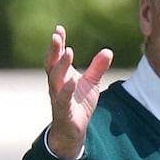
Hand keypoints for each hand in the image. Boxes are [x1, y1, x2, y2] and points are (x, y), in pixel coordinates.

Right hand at [44, 25, 112, 159]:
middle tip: (56, 36)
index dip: (58, 44)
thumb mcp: (91, 84)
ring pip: (55, 79)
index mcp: (61, 76)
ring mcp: (58, 97)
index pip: (57, 57)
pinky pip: (62, 99)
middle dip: (53, 50)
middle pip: (51, 64)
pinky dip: (66, 90)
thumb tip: (108, 51)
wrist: (74, 130)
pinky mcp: (63, 111)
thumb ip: (97, 68)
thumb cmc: (79, 104)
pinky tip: (72, 81)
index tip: (59, 29)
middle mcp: (56, 85)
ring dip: (61, 65)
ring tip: (68, 52)